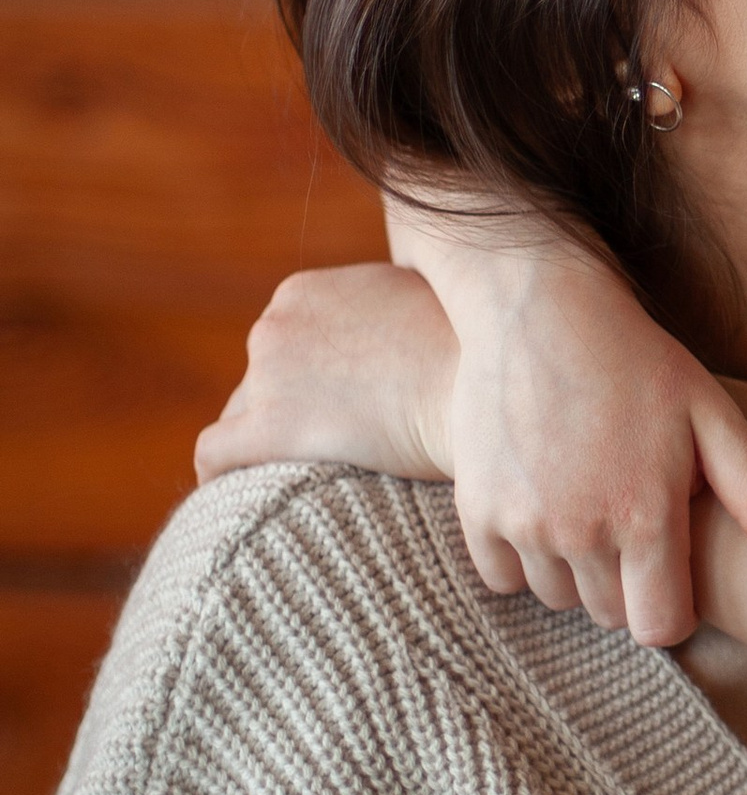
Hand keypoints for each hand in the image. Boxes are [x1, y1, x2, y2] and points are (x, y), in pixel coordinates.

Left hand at [197, 266, 458, 488]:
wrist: (484, 396)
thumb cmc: (471, 358)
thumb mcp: (419, 303)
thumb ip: (381, 314)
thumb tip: (387, 334)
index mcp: (304, 292)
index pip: (283, 344)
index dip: (309, 383)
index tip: (339, 414)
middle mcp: (275, 324)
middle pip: (261, 381)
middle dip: (292, 412)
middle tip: (334, 452)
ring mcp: (267, 374)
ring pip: (241, 418)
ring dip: (269, 447)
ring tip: (306, 481)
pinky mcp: (269, 427)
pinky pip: (215, 454)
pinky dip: (223, 475)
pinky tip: (242, 501)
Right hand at [413, 235, 746, 647]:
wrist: (538, 308)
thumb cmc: (637, 361)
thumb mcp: (712, 416)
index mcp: (646, 516)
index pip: (660, 627)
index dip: (674, 609)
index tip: (674, 573)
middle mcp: (580, 531)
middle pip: (609, 615)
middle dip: (627, 587)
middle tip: (632, 526)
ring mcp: (523, 524)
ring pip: (557, 598)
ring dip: (576, 572)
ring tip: (590, 508)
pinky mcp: (476, 511)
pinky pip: (502, 576)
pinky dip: (522, 557)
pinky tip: (544, 508)